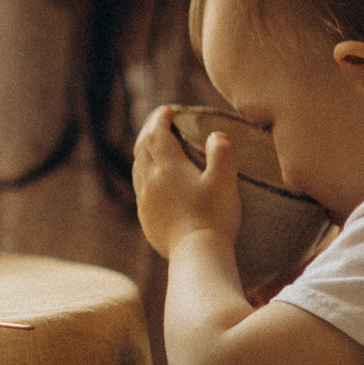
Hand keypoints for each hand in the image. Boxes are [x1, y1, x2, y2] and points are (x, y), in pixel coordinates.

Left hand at [132, 105, 241, 260]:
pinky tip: (153, 180)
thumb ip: (222, 153)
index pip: (157, 134)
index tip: (168, 109)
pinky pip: (140, 188)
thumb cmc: (214, 217)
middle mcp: (150, 181)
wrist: (196, 255)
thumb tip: (217, 134)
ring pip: (138, 168)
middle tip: (160, 123)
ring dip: (144, 152)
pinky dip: (144, 174)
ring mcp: (145, 201)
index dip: (161, 118)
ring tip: (154, 147)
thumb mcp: (225, 181)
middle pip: (142, 148)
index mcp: (168, 168)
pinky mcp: (146, 218)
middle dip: (150, 131)